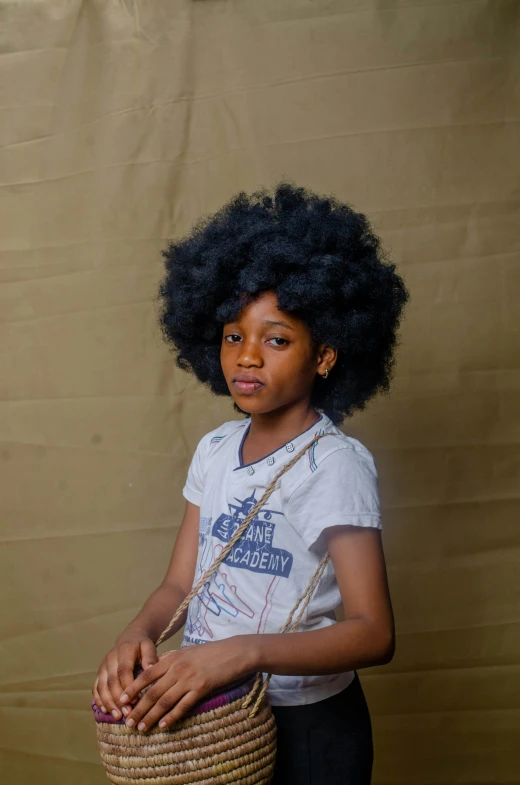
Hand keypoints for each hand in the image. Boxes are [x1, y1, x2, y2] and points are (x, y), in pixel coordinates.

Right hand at [92, 628, 157, 720]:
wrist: (129, 638)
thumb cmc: (141, 646)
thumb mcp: (148, 646)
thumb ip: (150, 657)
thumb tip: (151, 669)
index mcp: (124, 651)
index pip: (123, 671)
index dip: (127, 687)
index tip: (135, 701)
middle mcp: (110, 659)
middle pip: (111, 681)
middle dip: (118, 699)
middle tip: (127, 714)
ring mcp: (103, 666)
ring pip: (101, 686)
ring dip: (108, 702)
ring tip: (117, 716)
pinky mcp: (99, 673)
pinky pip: (96, 688)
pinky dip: (99, 700)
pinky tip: (106, 710)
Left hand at [119, 635, 255, 731]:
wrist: (235, 652)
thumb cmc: (211, 652)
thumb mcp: (187, 651)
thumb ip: (170, 658)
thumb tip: (155, 664)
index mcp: (173, 658)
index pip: (147, 675)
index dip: (133, 688)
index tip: (121, 699)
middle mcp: (177, 669)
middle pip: (152, 692)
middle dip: (138, 708)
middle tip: (128, 722)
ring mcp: (189, 679)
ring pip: (164, 701)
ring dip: (151, 716)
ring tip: (141, 728)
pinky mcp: (202, 688)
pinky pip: (183, 705)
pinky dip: (171, 717)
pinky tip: (163, 726)